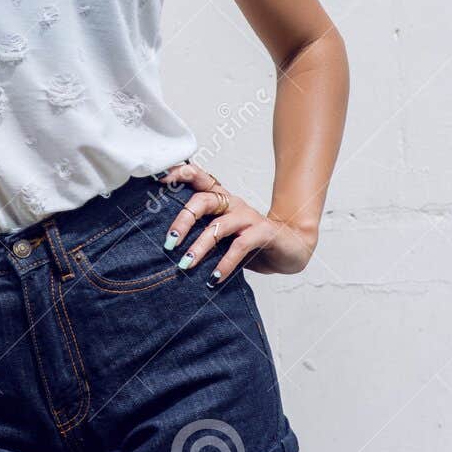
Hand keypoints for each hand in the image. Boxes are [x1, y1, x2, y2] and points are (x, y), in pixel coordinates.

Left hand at [157, 162, 316, 282]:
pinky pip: (240, 246)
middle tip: (169, 242)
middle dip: (183, 219)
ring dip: (200, 246)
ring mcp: (248, 216)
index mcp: (222, 199)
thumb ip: (201, 234)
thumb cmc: (250, 242)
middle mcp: (233, 203)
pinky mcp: (263, 232)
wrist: (291, 247)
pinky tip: (214, 277)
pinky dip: (225, 263)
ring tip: (185, 264)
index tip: (160, 178)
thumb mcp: (223, 236)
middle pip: (203, 200)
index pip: (200, 178)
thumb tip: (168, 247)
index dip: (181, 174)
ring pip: (218, 226)